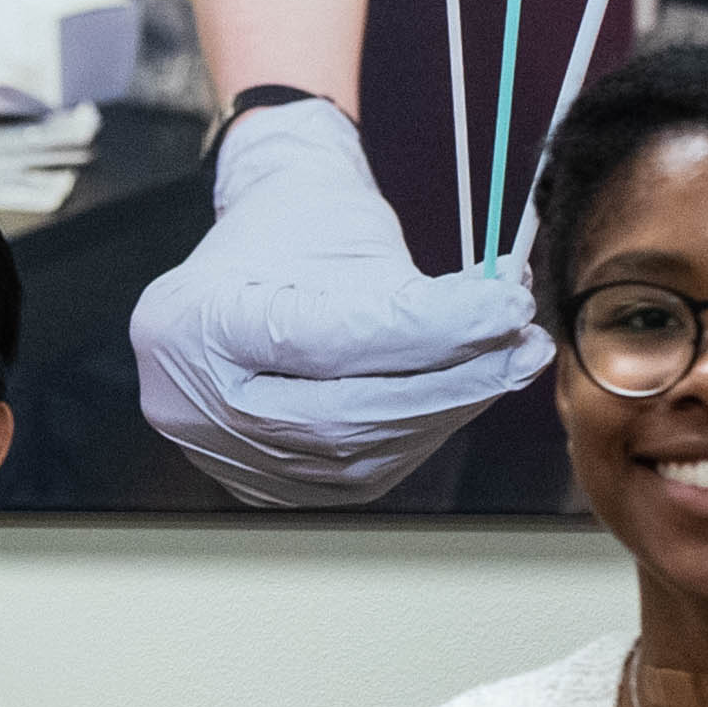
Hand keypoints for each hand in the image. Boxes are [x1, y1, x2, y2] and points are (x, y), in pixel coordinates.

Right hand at [126, 100, 552, 508]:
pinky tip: (452, 401)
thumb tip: (505, 322)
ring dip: (441, 417)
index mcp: (194, 317)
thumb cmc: (301, 227)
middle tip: (520, 349)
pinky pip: (348, 476)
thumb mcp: (350, 232)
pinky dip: (412, 440)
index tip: (505, 311)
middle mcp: (187, 397)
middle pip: (338, 416)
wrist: (255, 252)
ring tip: (499, 367)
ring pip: (351, 457)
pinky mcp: (254, 479)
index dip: (427, 333)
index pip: (327, 339)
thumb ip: (415, 292)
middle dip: (447, 387)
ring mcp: (214, 448)